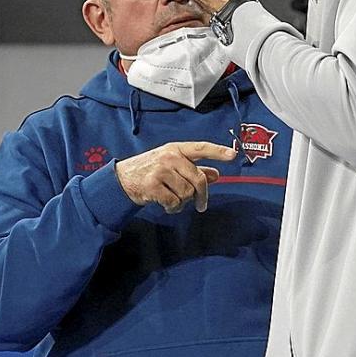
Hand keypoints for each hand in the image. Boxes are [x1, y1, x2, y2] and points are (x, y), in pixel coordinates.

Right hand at [115, 141, 235, 212]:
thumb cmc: (149, 171)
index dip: (218, 151)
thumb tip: (216, 175)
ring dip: (183, 202)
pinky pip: (174, 202)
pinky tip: (166, 205)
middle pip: (198, 179)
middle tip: (201, 205)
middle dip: (202, 196)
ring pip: (187, 193)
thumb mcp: (172, 165)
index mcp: (176, 149)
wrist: (122, 179)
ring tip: (173, 200)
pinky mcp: (153, 185)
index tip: (233, 155)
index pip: (201, 148)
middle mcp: (170, 157)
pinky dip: (173, 208)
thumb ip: (195, 169)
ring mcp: (161, 170)